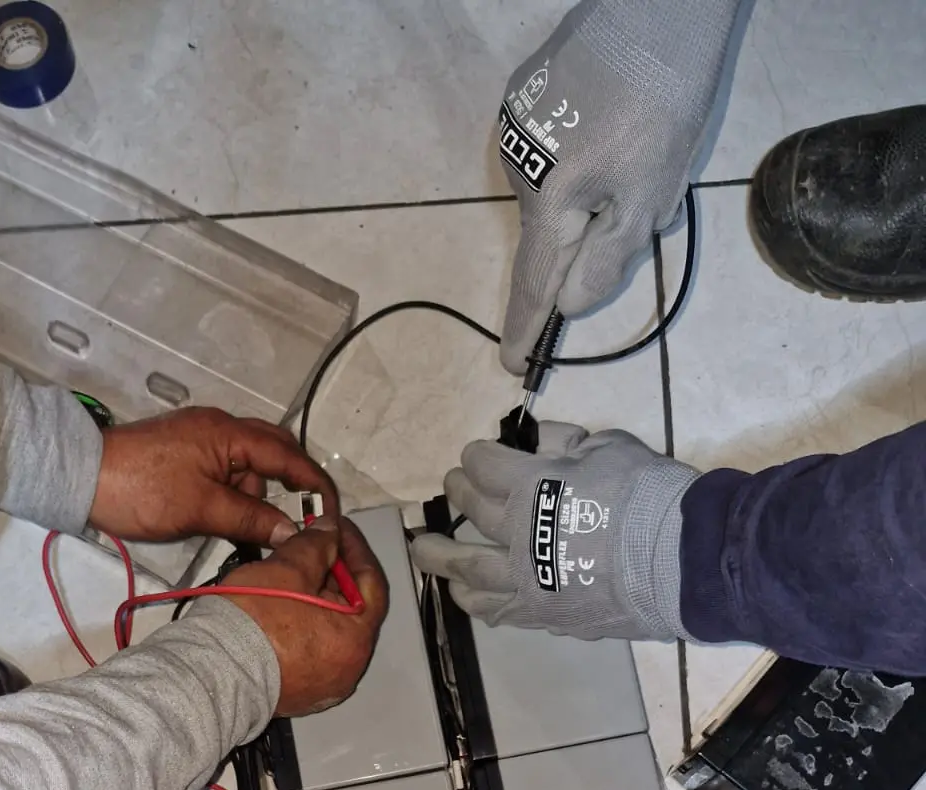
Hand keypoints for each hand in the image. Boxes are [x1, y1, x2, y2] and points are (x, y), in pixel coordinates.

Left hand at [88, 407, 338, 545]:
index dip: (316, 486)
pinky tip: (232, 524)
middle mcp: (222, 429)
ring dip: (260, 498)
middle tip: (305, 524)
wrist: (81, 477)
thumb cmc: (142, 491)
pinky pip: (227, 473)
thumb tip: (294, 532)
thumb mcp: (202, 510)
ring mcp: (203, 440)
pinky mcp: (187, 455)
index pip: (289, 456)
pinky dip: (237, 497)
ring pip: (250, 468)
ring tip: (256, 534)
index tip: (333, 515)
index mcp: (230, 434)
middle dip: (293, 489)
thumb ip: (252, 520)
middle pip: (275, 455)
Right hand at [217, 518, 388, 715]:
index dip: (354, 549)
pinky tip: (283, 607)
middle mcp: (347, 670)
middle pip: (351, 610)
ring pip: (328, 631)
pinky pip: (309, 652)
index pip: (370, 584)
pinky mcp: (299, 694)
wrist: (212, 671)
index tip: (337, 529)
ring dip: (317, 600)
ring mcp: (323, 687)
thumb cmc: (254, 621)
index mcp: (356, 640)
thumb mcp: (289, 568)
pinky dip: (303, 627)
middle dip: (333, 574)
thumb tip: (330, 532)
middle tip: (314, 546)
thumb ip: (316, 545)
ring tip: (293, 574)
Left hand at [411, 423, 697, 641]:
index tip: (477, 456)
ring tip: (428, 552)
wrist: (680, 562)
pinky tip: (469, 595)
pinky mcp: (543, 614)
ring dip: (442, 559)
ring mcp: (525, 581)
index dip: (477, 457)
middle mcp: (516, 535)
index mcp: (530, 486)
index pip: (483, 465)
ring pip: (468, 571)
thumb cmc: (647, 496)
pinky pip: (499, 610)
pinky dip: (480, 600)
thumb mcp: (608, 448)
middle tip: (451, 488)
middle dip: (458, 493)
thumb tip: (537, 441)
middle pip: (471, 511)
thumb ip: (564, 443)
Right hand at [498, 0, 737, 369]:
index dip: (528, 329)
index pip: (536, 285)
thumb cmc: (662, 99)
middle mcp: (520, 169)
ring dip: (592, 189)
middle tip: (645, 193)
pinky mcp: (525, 94)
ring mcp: (517, 128)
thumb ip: (609, 256)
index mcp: (551, 201)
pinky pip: (553, 150)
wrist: (656, 3)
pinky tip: (618, 120)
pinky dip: (583, 154)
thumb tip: (569, 304)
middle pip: (552, 232)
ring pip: (555, 189)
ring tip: (641, 146)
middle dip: (592, 233)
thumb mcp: (652, 191)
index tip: (514, 365)